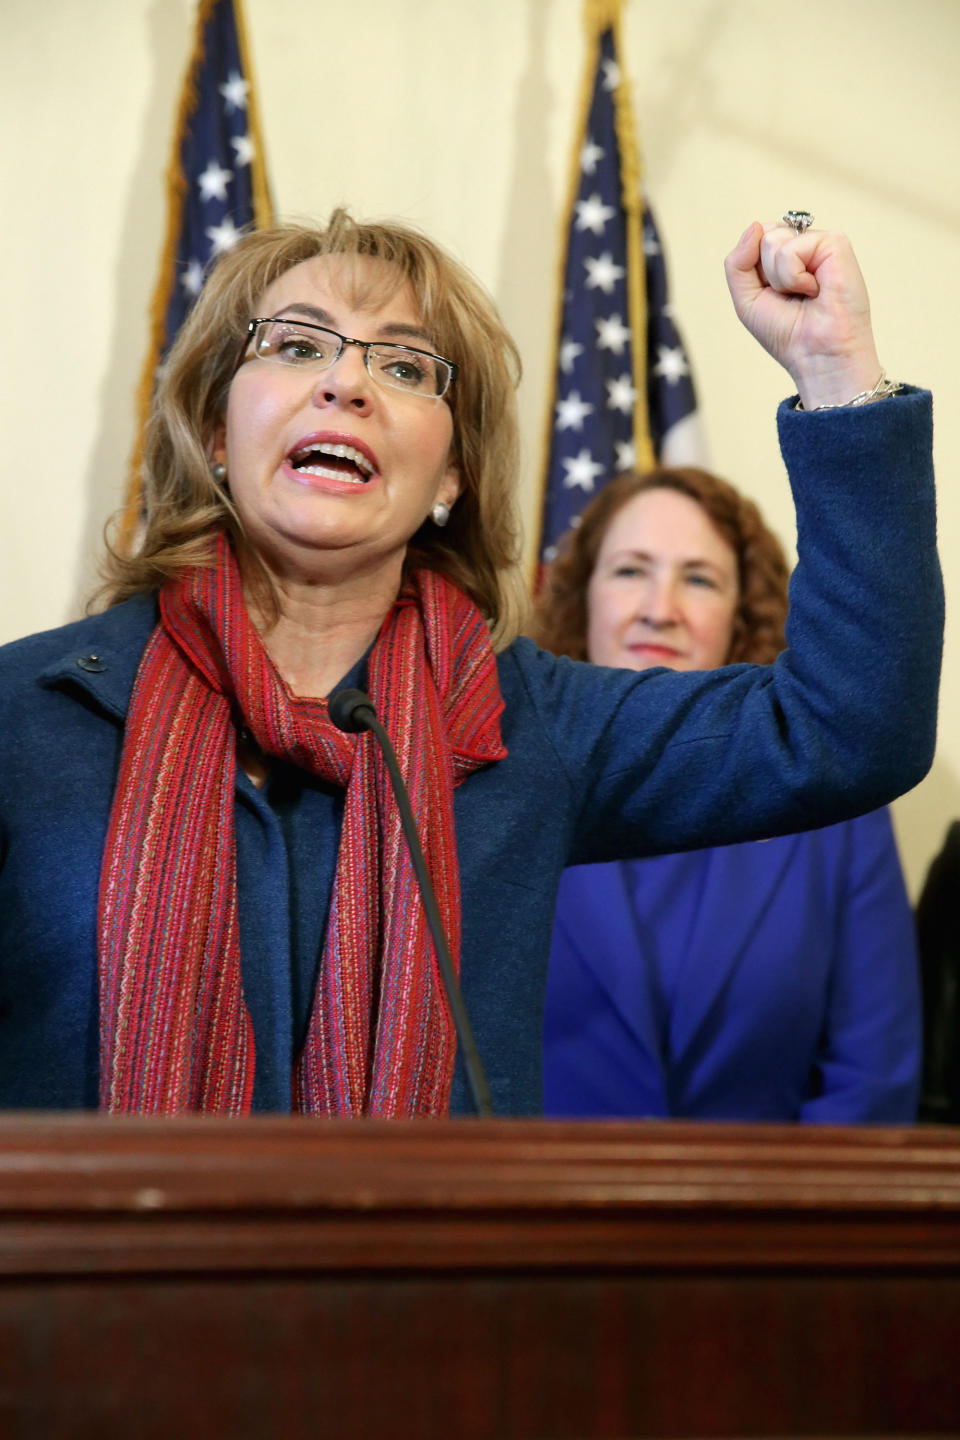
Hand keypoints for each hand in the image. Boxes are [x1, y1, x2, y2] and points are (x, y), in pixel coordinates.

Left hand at [724, 221, 882, 409]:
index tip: (773, 295)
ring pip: (772, 240)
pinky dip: (794, 277)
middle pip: (763, 235)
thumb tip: (755, 226)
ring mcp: (820, 243)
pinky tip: (816, 289)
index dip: (754, 270)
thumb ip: (737, 263)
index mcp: (786, 257)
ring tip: (805, 294)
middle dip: (766, 274)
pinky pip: (792, 248)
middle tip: (791, 296)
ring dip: (780, 278)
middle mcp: (804, 246)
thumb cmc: (788, 334)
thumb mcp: (747, 300)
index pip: (755, 239)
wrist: (817, 355)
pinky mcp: (835, 243)